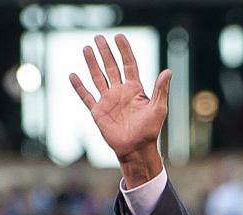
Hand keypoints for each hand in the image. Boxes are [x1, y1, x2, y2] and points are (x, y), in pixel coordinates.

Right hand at [69, 34, 170, 178]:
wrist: (136, 149)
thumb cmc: (150, 131)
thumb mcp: (158, 109)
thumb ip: (161, 90)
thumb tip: (168, 71)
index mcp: (135, 89)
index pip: (128, 64)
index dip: (124, 50)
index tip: (119, 36)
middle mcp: (120, 91)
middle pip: (111, 67)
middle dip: (105, 52)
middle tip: (98, 37)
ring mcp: (108, 101)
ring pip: (98, 77)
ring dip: (92, 63)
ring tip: (86, 48)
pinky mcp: (98, 112)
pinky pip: (86, 96)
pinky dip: (79, 86)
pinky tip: (73, 75)